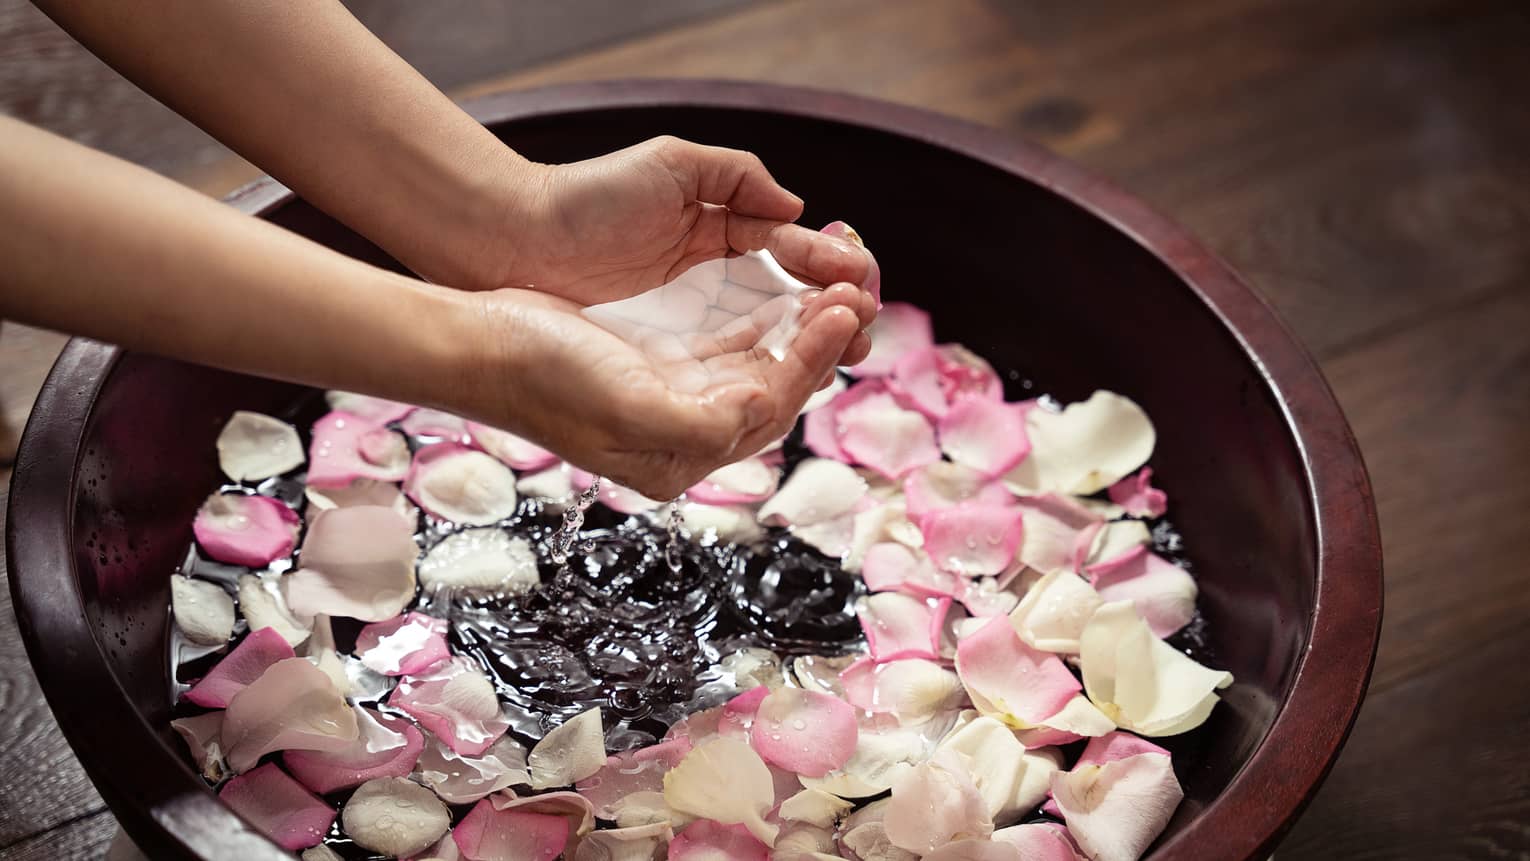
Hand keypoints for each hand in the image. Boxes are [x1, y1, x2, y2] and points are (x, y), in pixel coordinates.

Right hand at [459, 283, 869, 499]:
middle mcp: (684, 434)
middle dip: (818, 342)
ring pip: (756, 364)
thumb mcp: (626, 405)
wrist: (482, 347)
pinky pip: (726, 345)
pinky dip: (759, 321)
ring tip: (833, 288)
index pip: (771, 407)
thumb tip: (761, 403)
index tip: (846, 311)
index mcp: (682, 456)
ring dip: (796, 328)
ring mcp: (672, 399)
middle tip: (858, 294)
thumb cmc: (546, 378)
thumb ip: (700, 420)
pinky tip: (783, 293)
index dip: (813, 359)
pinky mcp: (658, 365)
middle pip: (774, 389)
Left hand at [483, 136, 877, 365]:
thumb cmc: (588, 199)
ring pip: (776, 342)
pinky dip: (769, 372)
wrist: (514, 244)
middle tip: (861, 321)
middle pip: (799, 304)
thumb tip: (797, 207)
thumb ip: (737, 178)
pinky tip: (792, 374)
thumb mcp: (671, 167)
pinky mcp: (673, 363)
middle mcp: (720, 281)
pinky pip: (734, 371)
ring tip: (842, 346)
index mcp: (727, 230)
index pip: (798, 253)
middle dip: (837, 313)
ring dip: (814, 345)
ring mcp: (699, 325)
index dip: (833, 267)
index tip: (857, 280)